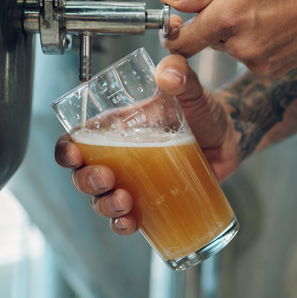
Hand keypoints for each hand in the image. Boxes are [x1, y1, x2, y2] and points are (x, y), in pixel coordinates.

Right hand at [54, 54, 239, 234]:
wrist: (229, 137)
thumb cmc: (203, 111)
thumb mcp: (190, 89)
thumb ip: (180, 72)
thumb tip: (169, 73)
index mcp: (115, 128)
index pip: (75, 140)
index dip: (66, 151)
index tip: (75, 155)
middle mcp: (118, 156)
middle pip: (82, 175)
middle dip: (86, 181)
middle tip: (107, 178)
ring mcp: (133, 181)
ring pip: (100, 200)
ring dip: (104, 206)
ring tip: (124, 201)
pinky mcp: (151, 200)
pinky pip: (126, 218)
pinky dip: (122, 225)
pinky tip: (130, 222)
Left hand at [158, 0, 296, 77]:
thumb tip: (169, 0)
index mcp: (228, 15)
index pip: (181, 41)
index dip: (174, 34)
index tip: (177, 25)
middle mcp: (240, 44)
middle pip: (207, 41)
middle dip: (216, 23)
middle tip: (243, 0)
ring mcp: (257, 61)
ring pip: (229, 48)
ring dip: (236, 33)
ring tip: (265, 10)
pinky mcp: (271, 70)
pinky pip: (248, 57)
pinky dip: (254, 44)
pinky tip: (275, 26)